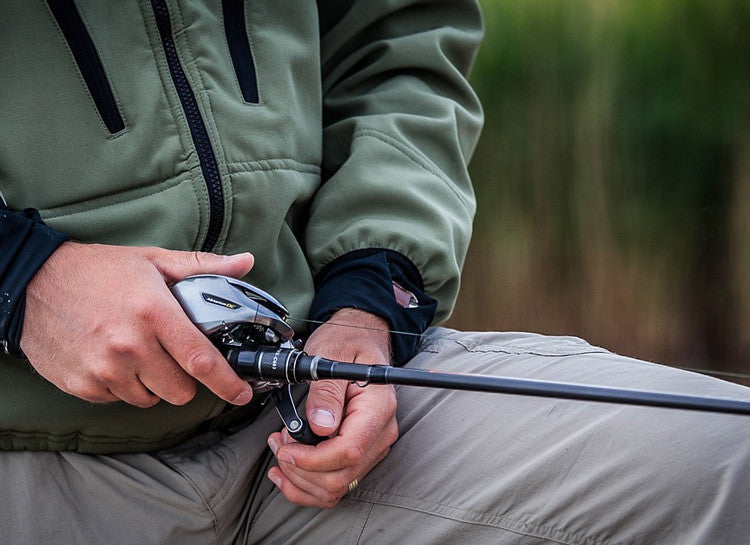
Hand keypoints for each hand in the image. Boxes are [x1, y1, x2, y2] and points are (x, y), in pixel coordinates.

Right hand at [21, 242, 255, 407]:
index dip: (227, 383)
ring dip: (152, 383)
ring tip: (138, 352)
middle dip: (185, 380)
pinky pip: (119, 399)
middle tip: (172, 356)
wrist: (32, 283)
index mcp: (154, 313)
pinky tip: (112, 359)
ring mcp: (103, 369)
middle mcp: (130, 346)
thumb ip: (202, 267)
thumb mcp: (153, 260)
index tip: (242, 394)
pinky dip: (123, 386)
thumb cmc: (99, 270)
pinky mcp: (82, 385)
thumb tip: (244, 263)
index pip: (200, 359)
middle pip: (180, 390)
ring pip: (150, 398)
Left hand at [267, 308, 398, 507]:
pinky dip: (307, 485)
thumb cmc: (347, 343)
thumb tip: (321, 425)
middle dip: (300, 468)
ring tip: (281, 451)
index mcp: (378, 408)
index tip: (286, 449)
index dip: (312, 459)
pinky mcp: (361, 453)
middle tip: (279, 443)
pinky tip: (287, 472)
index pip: (349, 450)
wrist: (360, 341)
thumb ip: (326, 392)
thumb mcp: (331, 354)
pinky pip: (336, 484)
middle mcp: (381, 432)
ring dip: (300, 478)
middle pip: (341, 475)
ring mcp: (373, 446)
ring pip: (336, 486)